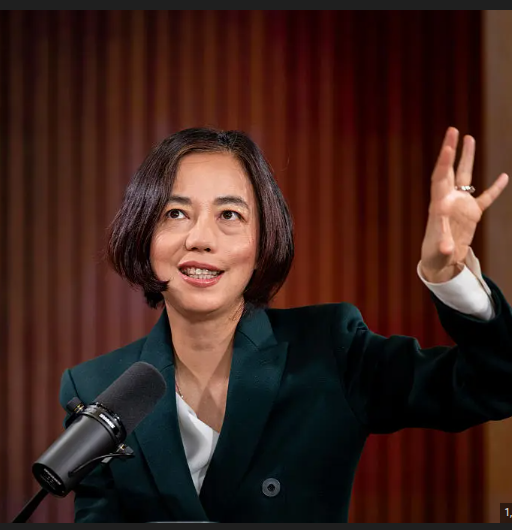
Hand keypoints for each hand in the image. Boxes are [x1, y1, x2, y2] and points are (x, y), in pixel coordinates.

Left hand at [420, 127, 508, 282]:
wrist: (440, 261)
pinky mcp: (472, 213)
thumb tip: (448, 250)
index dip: (444, 162)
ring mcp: (461, 204)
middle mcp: (448, 199)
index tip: (448, 146)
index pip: (440, 178)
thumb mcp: (439, 250)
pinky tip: (504, 177)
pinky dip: (495, 189)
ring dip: (468, 158)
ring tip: (469, 138)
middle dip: (450, 150)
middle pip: (449, 170)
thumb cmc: (435, 255)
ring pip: (465, 176)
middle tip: (453, 130)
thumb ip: (444, 246)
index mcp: (438, 204)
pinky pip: (485, 197)